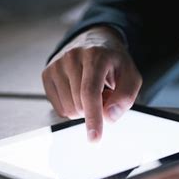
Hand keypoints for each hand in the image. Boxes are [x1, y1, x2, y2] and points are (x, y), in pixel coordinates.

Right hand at [42, 26, 141, 141]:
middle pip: (79, 105)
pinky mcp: (47, 73)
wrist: (94, 41)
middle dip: (94, 110)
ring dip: (83, 110)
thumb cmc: (114, 63)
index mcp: (96, 55)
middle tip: (104, 94)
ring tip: (91, 92)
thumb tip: (109, 116)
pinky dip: (72, 107)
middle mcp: (72, 57)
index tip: (94, 138)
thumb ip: (126, 96)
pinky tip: (78, 93)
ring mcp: (56, 64)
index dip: (93, 118)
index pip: (90, 92)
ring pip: (68, 109)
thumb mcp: (131, 76)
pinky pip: (58, 108)